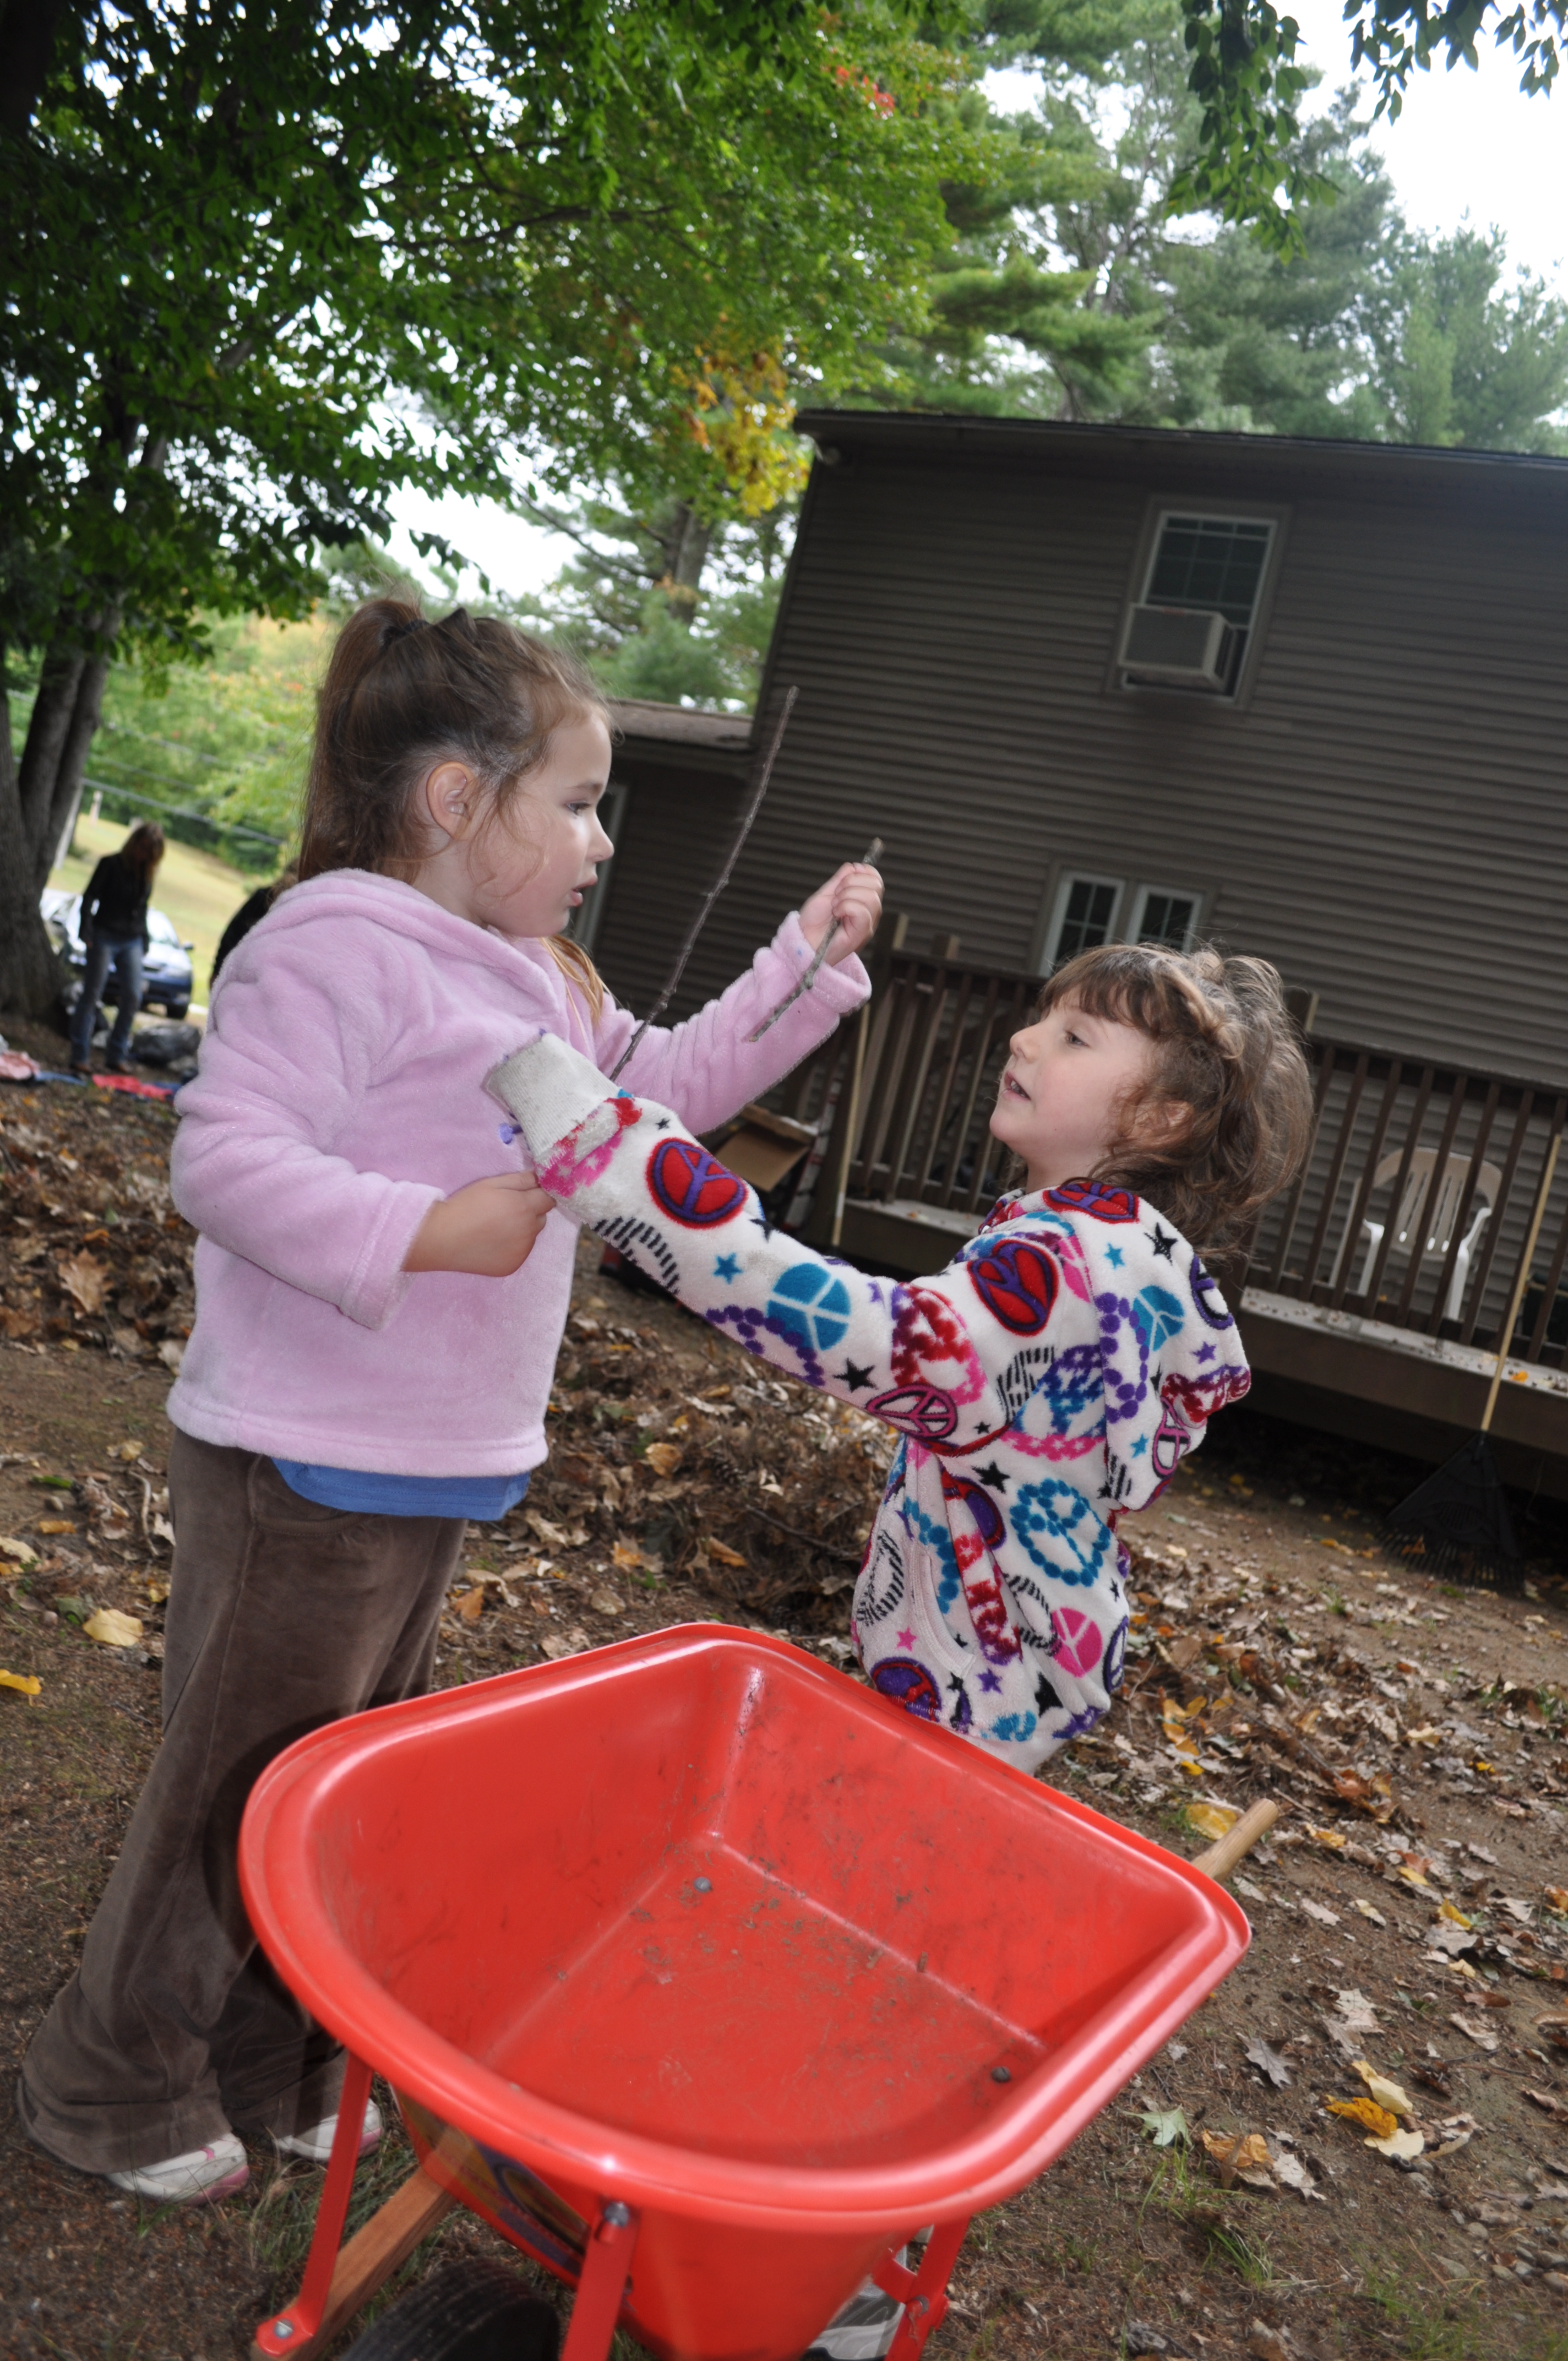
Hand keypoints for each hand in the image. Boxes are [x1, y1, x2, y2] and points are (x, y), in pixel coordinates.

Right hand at [403, 1171, 554, 1276]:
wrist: (441, 1238)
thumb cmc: (465, 1205)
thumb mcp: (491, 1184)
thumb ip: (521, 1180)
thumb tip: (540, 1178)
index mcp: (524, 1208)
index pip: (549, 1199)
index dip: (539, 1194)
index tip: (526, 1194)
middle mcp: (528, 1232)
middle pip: (541, 1218)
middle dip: (530, 1211)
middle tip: (506, 1209)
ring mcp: (521, 1252)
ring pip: (531, 1236)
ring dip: (522, 1230)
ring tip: (495, 1227)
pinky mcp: (512, 1266)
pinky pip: (520, 1252)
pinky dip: (512, 1246)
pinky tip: (492, 1242)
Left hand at [799, 862, 882, 963]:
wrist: (804, 940)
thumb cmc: (814, 922)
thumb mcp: (827, 893)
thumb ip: (842, 879)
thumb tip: (855, 867)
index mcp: (863, 902)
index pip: (876, 879)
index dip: (863, 871)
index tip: (844, 878)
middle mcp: (870, 913)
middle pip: (876, 885)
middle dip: (851, 883)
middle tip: (836, 895)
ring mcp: (868, 924)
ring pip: (870, 897)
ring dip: (847, 896)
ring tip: (835, 906)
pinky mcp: (862, 933)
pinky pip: (862, 911)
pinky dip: (846, 907)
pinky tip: (837, 913)